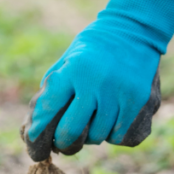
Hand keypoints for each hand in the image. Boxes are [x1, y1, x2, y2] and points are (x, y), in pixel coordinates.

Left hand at [22, 0, 173, 161]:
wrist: (132, 29)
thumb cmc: (89, 51)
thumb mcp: (64, 63)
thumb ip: (52, 92)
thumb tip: (35, 128)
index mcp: (72, 70)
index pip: (48, 109)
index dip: (38, 129)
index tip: (33, 140)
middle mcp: (96, 82)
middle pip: (72, 130)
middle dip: (63, 142)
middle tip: (61, 143)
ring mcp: (120, 92)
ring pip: (98, 136)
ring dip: (90, 137)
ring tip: (90, 124)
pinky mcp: (140, 99)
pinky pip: (120, 134)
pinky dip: (112, 134)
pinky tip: (109, 121)